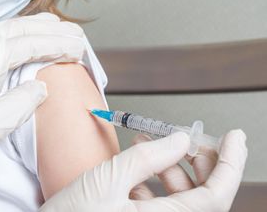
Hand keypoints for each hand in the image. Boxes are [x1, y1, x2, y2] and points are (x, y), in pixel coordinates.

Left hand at [0, 13, 85, 202]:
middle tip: (74, 32)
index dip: (59, 44)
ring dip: (32, 27)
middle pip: (20, 27)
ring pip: (5, 28)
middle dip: (50, 29)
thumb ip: (22, 101)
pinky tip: (19, 39)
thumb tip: (40, 85)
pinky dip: (14, 34)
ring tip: (54, 26)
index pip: (32, 42)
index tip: (80, 48)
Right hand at [39, 130, 246, 211]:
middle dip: (198, 162)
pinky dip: (153, 180)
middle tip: (189, 137)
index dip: (230, 163)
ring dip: (172, 168)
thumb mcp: (106, 181)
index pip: (215, 195)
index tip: (235, 137)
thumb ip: (147, 159)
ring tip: (154, 142)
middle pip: (202, 197)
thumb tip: (177, 140)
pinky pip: (159, 205)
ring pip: (180, 200)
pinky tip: (139, 162)